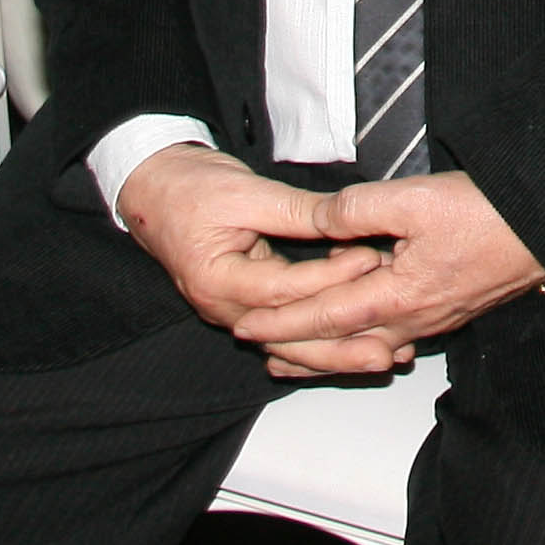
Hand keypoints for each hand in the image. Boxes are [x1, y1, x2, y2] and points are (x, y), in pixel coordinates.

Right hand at [113, 147, 397, 373]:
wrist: (154, 191)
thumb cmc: (192, 188)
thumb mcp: (245, 190)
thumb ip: (297, 211)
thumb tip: (345, 219)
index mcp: (216, 279)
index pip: (283, 289)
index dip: (329, 278)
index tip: (370, 263)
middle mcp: (222, 308)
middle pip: (288, 336)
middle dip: (341, 346)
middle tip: (390, 347)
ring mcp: (234, 313)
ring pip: (290, 344)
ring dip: (337, 354)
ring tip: (385, 357)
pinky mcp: (247, 308)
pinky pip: (286, 333)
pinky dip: (320, 342)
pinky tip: (355, 351)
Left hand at [226, 169, 544, 375]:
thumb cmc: (489, 215)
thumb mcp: (416, 198)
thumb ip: (358, 209)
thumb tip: (319, 218)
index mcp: (398, 295)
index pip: (325, 316)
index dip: (282, 322)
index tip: (246, 326)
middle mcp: (414, 319)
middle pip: (343, 343)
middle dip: (298, 350)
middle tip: (260, 352)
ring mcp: (435, 319)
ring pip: (369, 342)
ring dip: (329, 350)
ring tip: (298, 356)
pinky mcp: (452, 310)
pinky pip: (397, 335)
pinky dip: (366, 340)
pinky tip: (366, 338)